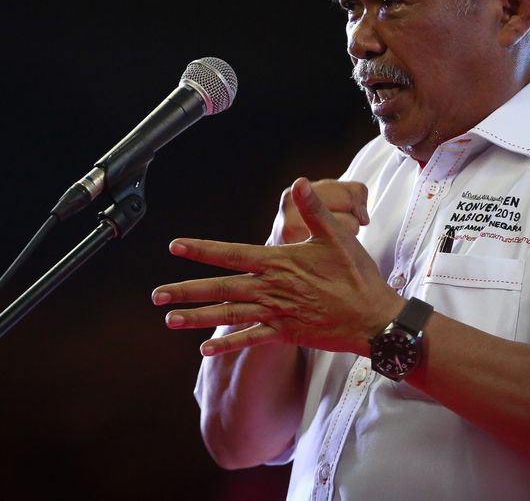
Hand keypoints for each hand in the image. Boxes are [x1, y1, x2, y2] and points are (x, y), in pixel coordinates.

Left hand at [153, 177, 402, 356]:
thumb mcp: (338, 237)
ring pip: (229, 315)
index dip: (201, 249)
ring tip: (170, 320)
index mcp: (278, 263)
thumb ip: (315, 210)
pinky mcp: (285, 333)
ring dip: (198, 317)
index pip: (231, 253)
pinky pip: (250, 339)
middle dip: (186, 290)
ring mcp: (276, 313)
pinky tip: (205, 349)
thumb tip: (300, 181)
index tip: (174, 246)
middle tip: (156, 295)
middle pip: (220, 288)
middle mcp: (270, 289)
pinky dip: (227, 344)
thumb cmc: (357, 276)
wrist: (373, 319)